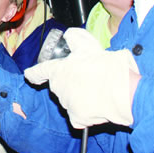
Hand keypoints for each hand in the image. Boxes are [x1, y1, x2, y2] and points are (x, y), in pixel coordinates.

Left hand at [24, 28, 138, 128]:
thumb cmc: (107, 67)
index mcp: (59, 69)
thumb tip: (69, 34)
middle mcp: (58, 87)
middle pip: (59, 85)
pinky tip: (98, 104)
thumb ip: (76, 39)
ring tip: (97, 90)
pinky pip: (78, 115)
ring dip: (79, 96)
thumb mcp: (89, 46)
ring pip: (70, 100)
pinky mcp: (76, 118)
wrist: (123, 90)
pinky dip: (86, 112)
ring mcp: (66, 103)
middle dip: (70, 83)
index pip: (39, 71)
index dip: (34, 73)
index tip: (30, 75)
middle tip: (88, 79)